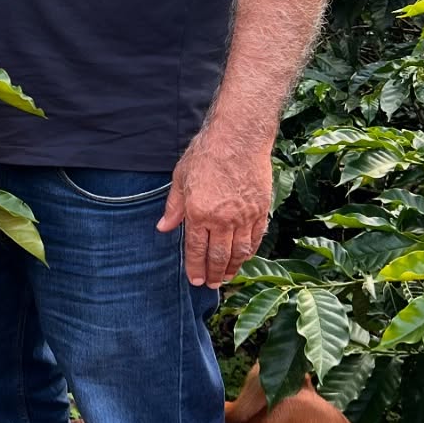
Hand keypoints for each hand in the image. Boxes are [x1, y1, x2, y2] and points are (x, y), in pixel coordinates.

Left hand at [156, 131, 272, 287]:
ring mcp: (244, 216)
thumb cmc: (206, 154)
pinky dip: (250, 251)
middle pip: (219, 255)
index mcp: (199, 212)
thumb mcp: (180, 178)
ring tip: (227, 277)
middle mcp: (222, 219)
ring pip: (239, 251)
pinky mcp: (261, 209)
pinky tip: (244, 257)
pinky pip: (256, 237)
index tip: (196, 280)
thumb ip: (173, 207)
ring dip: (233, 267)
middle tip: (212, 285)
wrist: (238, 137)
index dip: (195, 267)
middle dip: (214, 274)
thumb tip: (163, 228)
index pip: (196, 249)